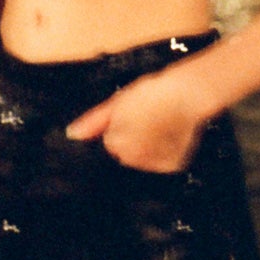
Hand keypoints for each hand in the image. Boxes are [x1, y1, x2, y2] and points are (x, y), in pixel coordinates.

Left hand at [65, 69, 206, 172]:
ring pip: (144, 160)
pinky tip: (171, 135)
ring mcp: (152, 165)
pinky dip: (166, 152)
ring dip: (149, 148)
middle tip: (148, 120)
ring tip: (161, 126)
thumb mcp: (118, 102)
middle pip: (126, 154)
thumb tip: (72, 134)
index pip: (111, 142)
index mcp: (115, 143)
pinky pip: (162, 163)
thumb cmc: (151, 93)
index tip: (133, 116)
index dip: (121, 127)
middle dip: (133, 140)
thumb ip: (94, 121)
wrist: (187, 94)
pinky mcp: (171, 166)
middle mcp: (131, 159)